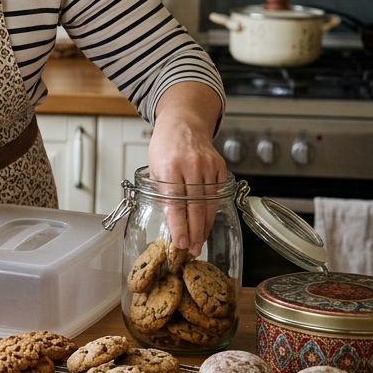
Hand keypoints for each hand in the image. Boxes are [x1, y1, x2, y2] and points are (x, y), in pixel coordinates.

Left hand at [147, 83, 227, 256]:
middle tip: (191, 249)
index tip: (179, 242)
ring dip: (204, 226)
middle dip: (193, 232)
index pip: (175, 203)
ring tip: (199, 241)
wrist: (183, 122)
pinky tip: (207, 223)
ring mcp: (207, 166)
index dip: (178, 226)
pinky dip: (212, 211)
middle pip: (195, 206)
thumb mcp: (153, 167)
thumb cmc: (165, 145)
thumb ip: (161, 191)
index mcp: (168, 166)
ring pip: (208, 203)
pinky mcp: (219, 167)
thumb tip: (170, 220)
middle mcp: (190, 165)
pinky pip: (217, 195)